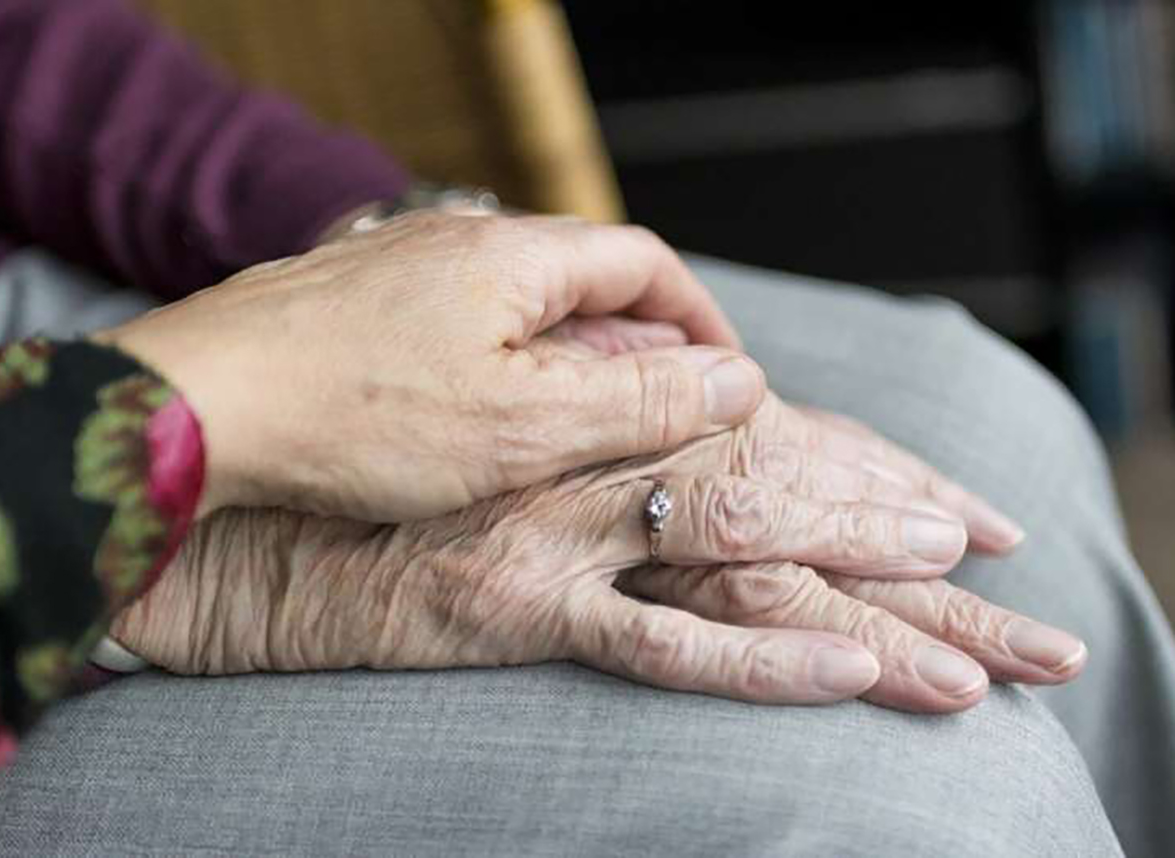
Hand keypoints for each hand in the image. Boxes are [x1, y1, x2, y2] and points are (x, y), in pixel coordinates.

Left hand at [95, 211, 758, 521]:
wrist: (192, 411)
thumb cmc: (353, 416)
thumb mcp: (523, 424)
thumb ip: (637, 400)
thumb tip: (736, 381)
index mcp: (513, 255)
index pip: (645, 262)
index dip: (698, 319)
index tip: (724, 376)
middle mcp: (456, 241)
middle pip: (582, 278)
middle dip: (636, 343)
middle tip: (657, 413)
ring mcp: (397, 266)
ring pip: (515, 304)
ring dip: (565, 357)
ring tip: (576, 426)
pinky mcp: (350, 304)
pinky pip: (453, 324)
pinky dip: (495, 365)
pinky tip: (476, 419)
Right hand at [112, 405, 1080, 714]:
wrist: (249, 515)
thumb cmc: (370, 468)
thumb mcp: (486, 437)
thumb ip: (574, 427)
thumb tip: (655, 430)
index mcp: (589, 413)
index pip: (760, 432)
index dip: (857, 460)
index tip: (944, 496)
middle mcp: (589, 458)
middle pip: (775, 483)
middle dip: (891, 519)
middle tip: (990, 553)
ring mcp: (560, 531)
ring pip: (743, 546)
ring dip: (863, 582)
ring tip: (970, 639)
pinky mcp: (517, 605)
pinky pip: (658, 639)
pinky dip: (760, 657)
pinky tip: (848, 671)